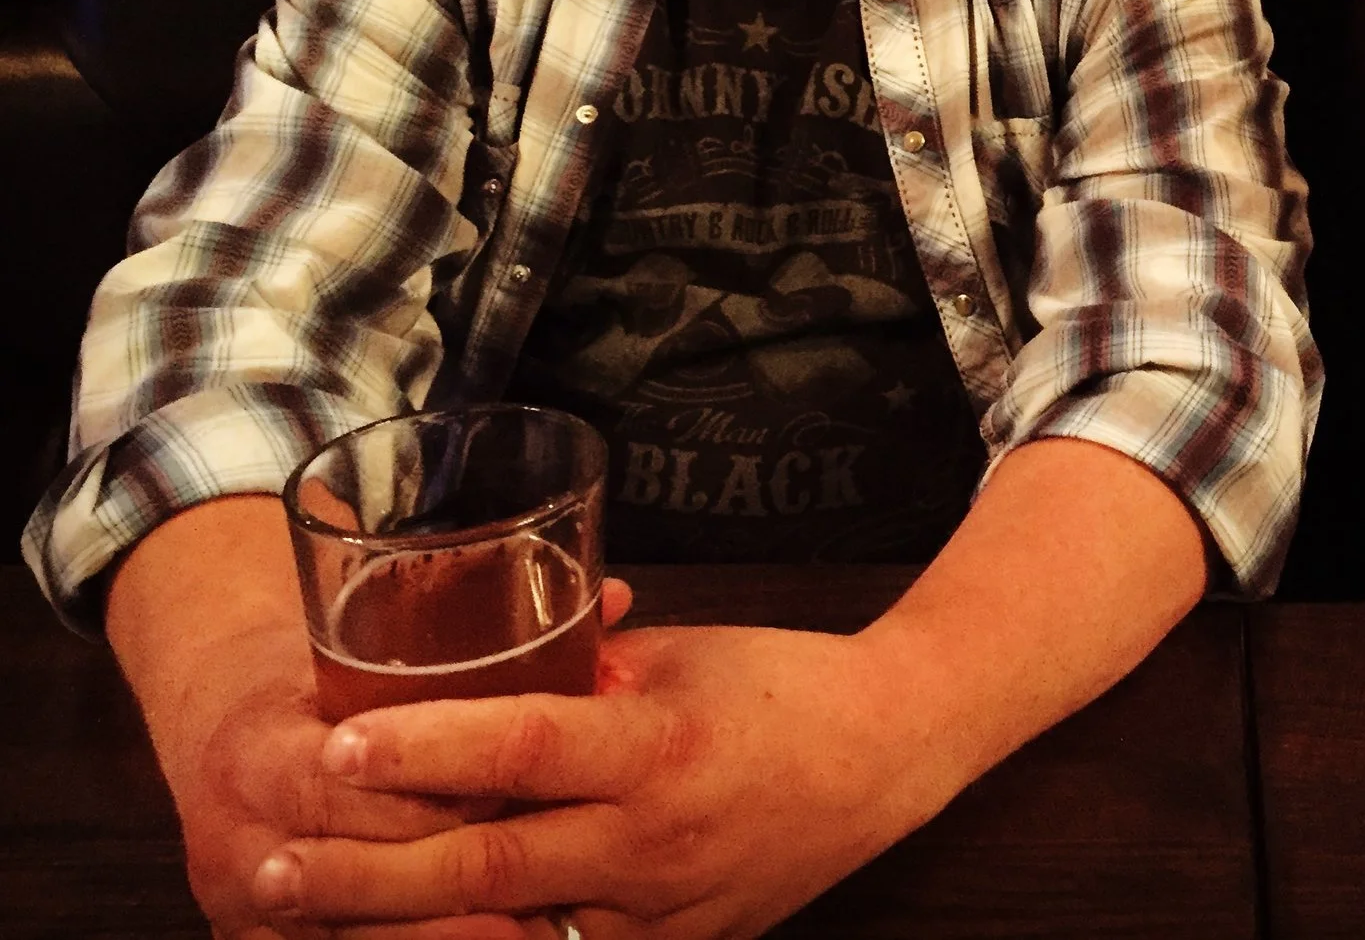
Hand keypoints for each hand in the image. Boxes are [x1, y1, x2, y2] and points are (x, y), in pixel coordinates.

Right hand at [157, 559, 630, 939]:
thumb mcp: (364, 646)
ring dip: (445, 931)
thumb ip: (477, 635)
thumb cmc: (312, 682)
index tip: (520, 795)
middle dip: (455, 876)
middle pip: (361, 871)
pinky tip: (495, 933)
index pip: (353, 788)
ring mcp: (244, 904)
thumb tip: (614, 598)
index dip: (443, 796)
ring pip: (351, 936)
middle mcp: (239, 838)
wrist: (224, 731)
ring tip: (533, 925)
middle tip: (549, 877)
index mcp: (260, 750)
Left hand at [252, 622, 963, 939]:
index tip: (337, 743)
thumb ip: (580, 679)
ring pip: (509, 935)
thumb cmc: (783, 684)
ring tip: (311, 919)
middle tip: (271, 864)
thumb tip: (489, 684)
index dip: (424, 746)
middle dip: (365, 872)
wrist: (890, 752)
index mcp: (656, 747)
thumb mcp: (679, 657)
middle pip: (485, 865)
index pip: (522, 745)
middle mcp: (652, 839)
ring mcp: (663, 909)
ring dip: (405, 929)